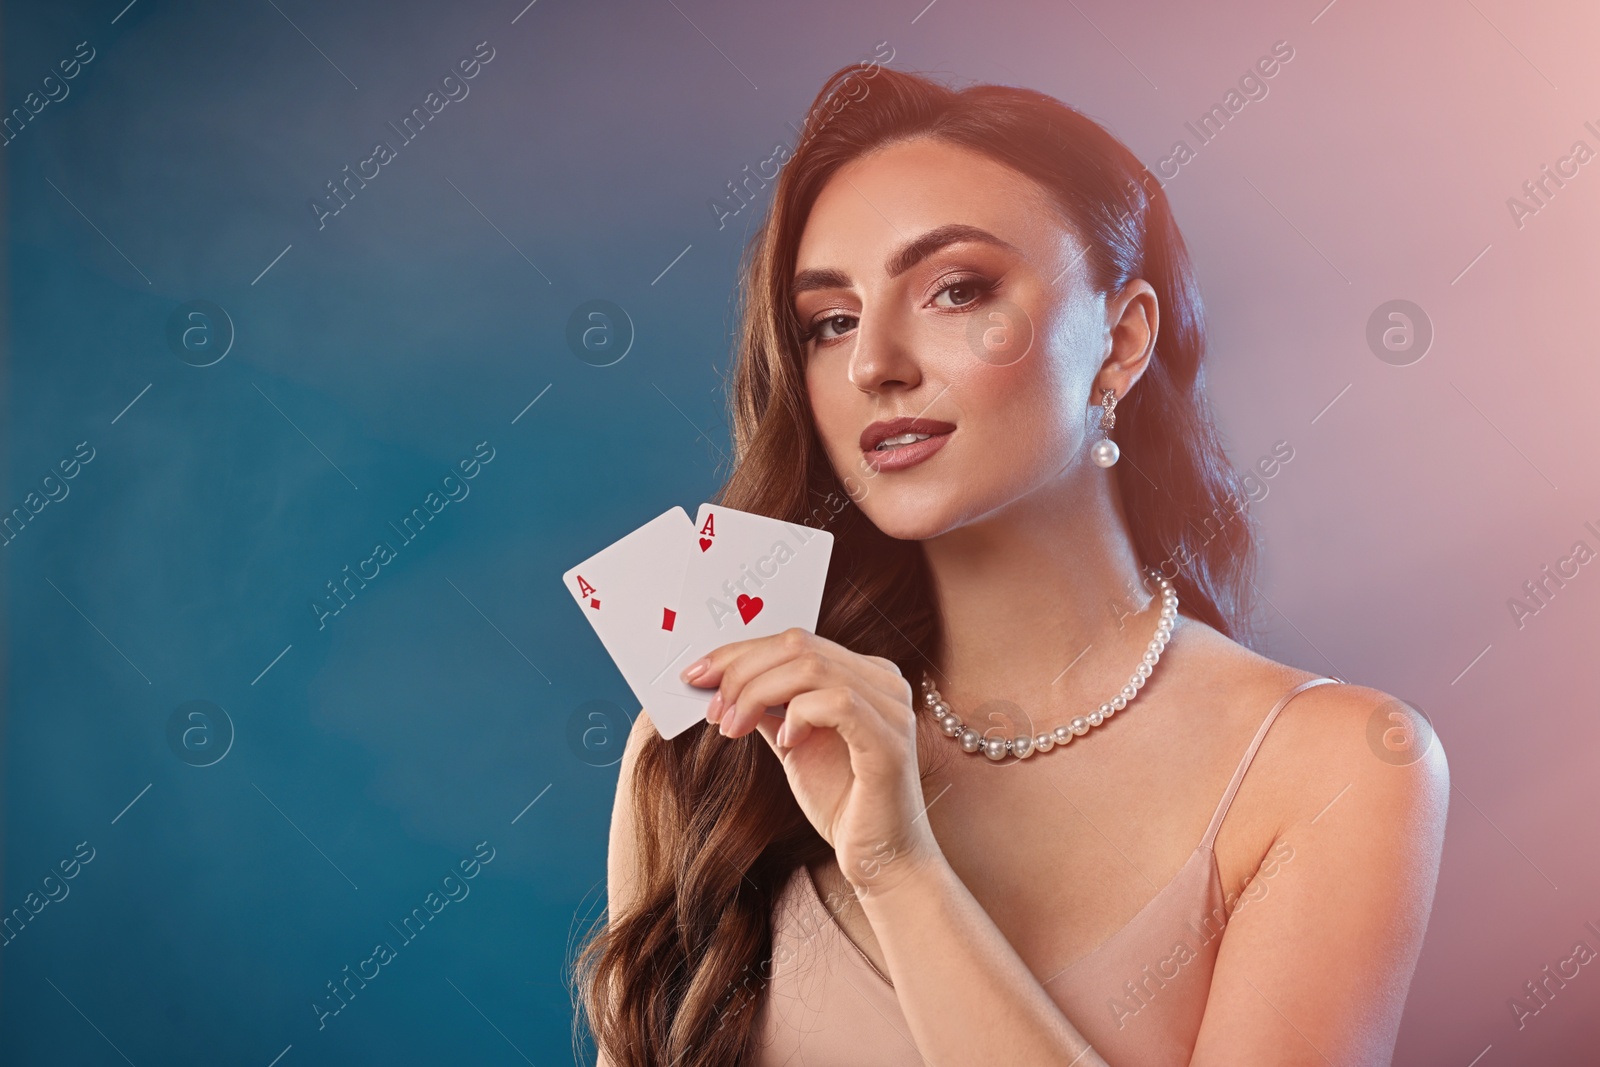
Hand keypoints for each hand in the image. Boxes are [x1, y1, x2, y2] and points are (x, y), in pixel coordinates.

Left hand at [680, 628, 940, 896]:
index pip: (795, 641)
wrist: (882, 860)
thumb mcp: (792, 743)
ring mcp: (892, 709)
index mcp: (865, 674)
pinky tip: (785, 742)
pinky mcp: (890, 741)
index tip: (697, 676)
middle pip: (799, 645)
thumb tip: (720, 684)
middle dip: (741, 671)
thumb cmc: (843, 803)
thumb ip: (768, 708)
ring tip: (733, 728)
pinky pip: (838, 702)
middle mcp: (885, 681)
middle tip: (711, 708)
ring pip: (811, 667)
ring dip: (757, 693)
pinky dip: (798, 715)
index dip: (740, 653)